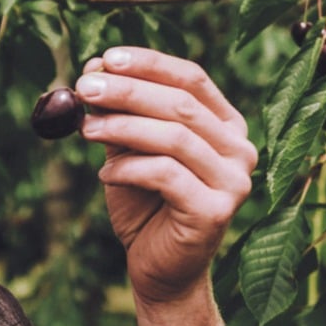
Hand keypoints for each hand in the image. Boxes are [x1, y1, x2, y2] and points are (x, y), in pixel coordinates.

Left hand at [74, 47, 256, 306]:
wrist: (158, 268)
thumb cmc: (145, 204)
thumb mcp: (128, 150)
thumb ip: (118, 114)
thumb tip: (93, 69)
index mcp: (226, 125)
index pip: (192, 78)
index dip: (149, 63)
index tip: (106, 57)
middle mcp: (240, 149)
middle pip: (182, 104)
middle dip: (128, 91)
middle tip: (84, 87)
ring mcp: (234, 182)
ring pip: (174, 137)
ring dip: (122, 127)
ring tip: (86, 128)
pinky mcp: (216, 212)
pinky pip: (166, 175)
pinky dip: (128, 168)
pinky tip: (104, 173)